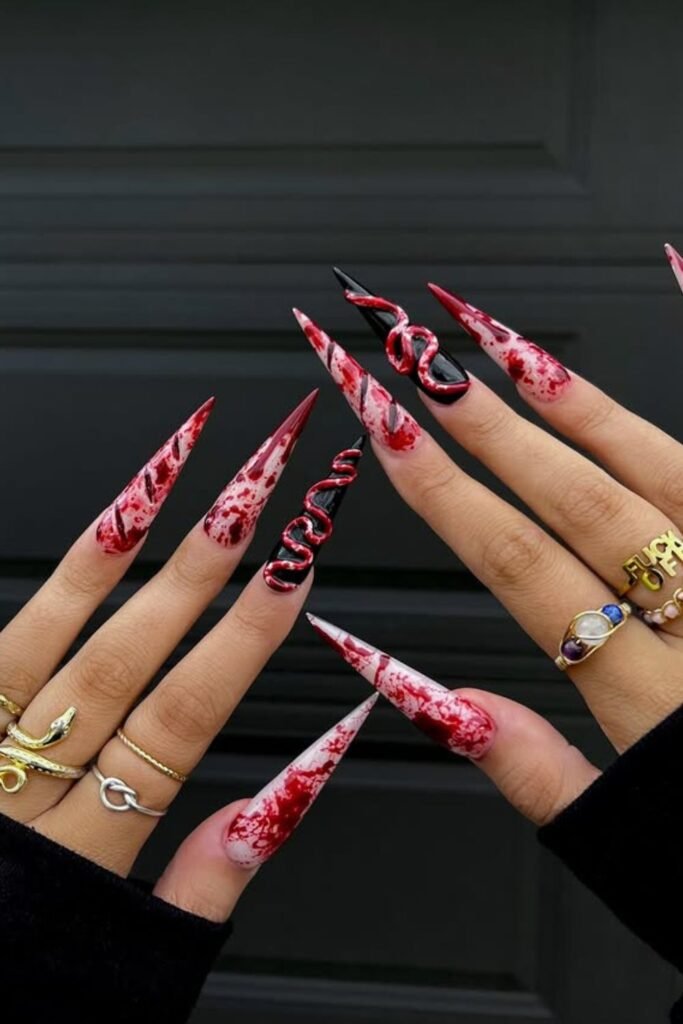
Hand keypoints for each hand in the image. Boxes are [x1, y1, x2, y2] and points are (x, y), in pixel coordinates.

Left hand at [0, 389, 367, 922]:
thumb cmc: (16, 987)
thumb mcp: (118, 960)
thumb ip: (199, 889)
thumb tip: (281, 804)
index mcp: (79, 861)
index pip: (178, 727)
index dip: (240, 647)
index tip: (290, 577)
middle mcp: (20, 802)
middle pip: (122, 669)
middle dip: (197, 576)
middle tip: (252, 492)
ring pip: (48, 647)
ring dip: (119, 557)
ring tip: (172, 477)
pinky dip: (52, 593)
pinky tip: (98, 532)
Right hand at [294, 257, 682, 825]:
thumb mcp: (634, 846)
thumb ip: (535, 772)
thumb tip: (431, 700)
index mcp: (649, 698)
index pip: (522, 568)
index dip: (445, 494)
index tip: (387, 433)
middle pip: (579, 504)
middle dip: (487, 429)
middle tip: (419, 363)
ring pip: (662, 469)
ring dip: (578, 403)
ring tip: (506, 347)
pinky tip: (681, 293)